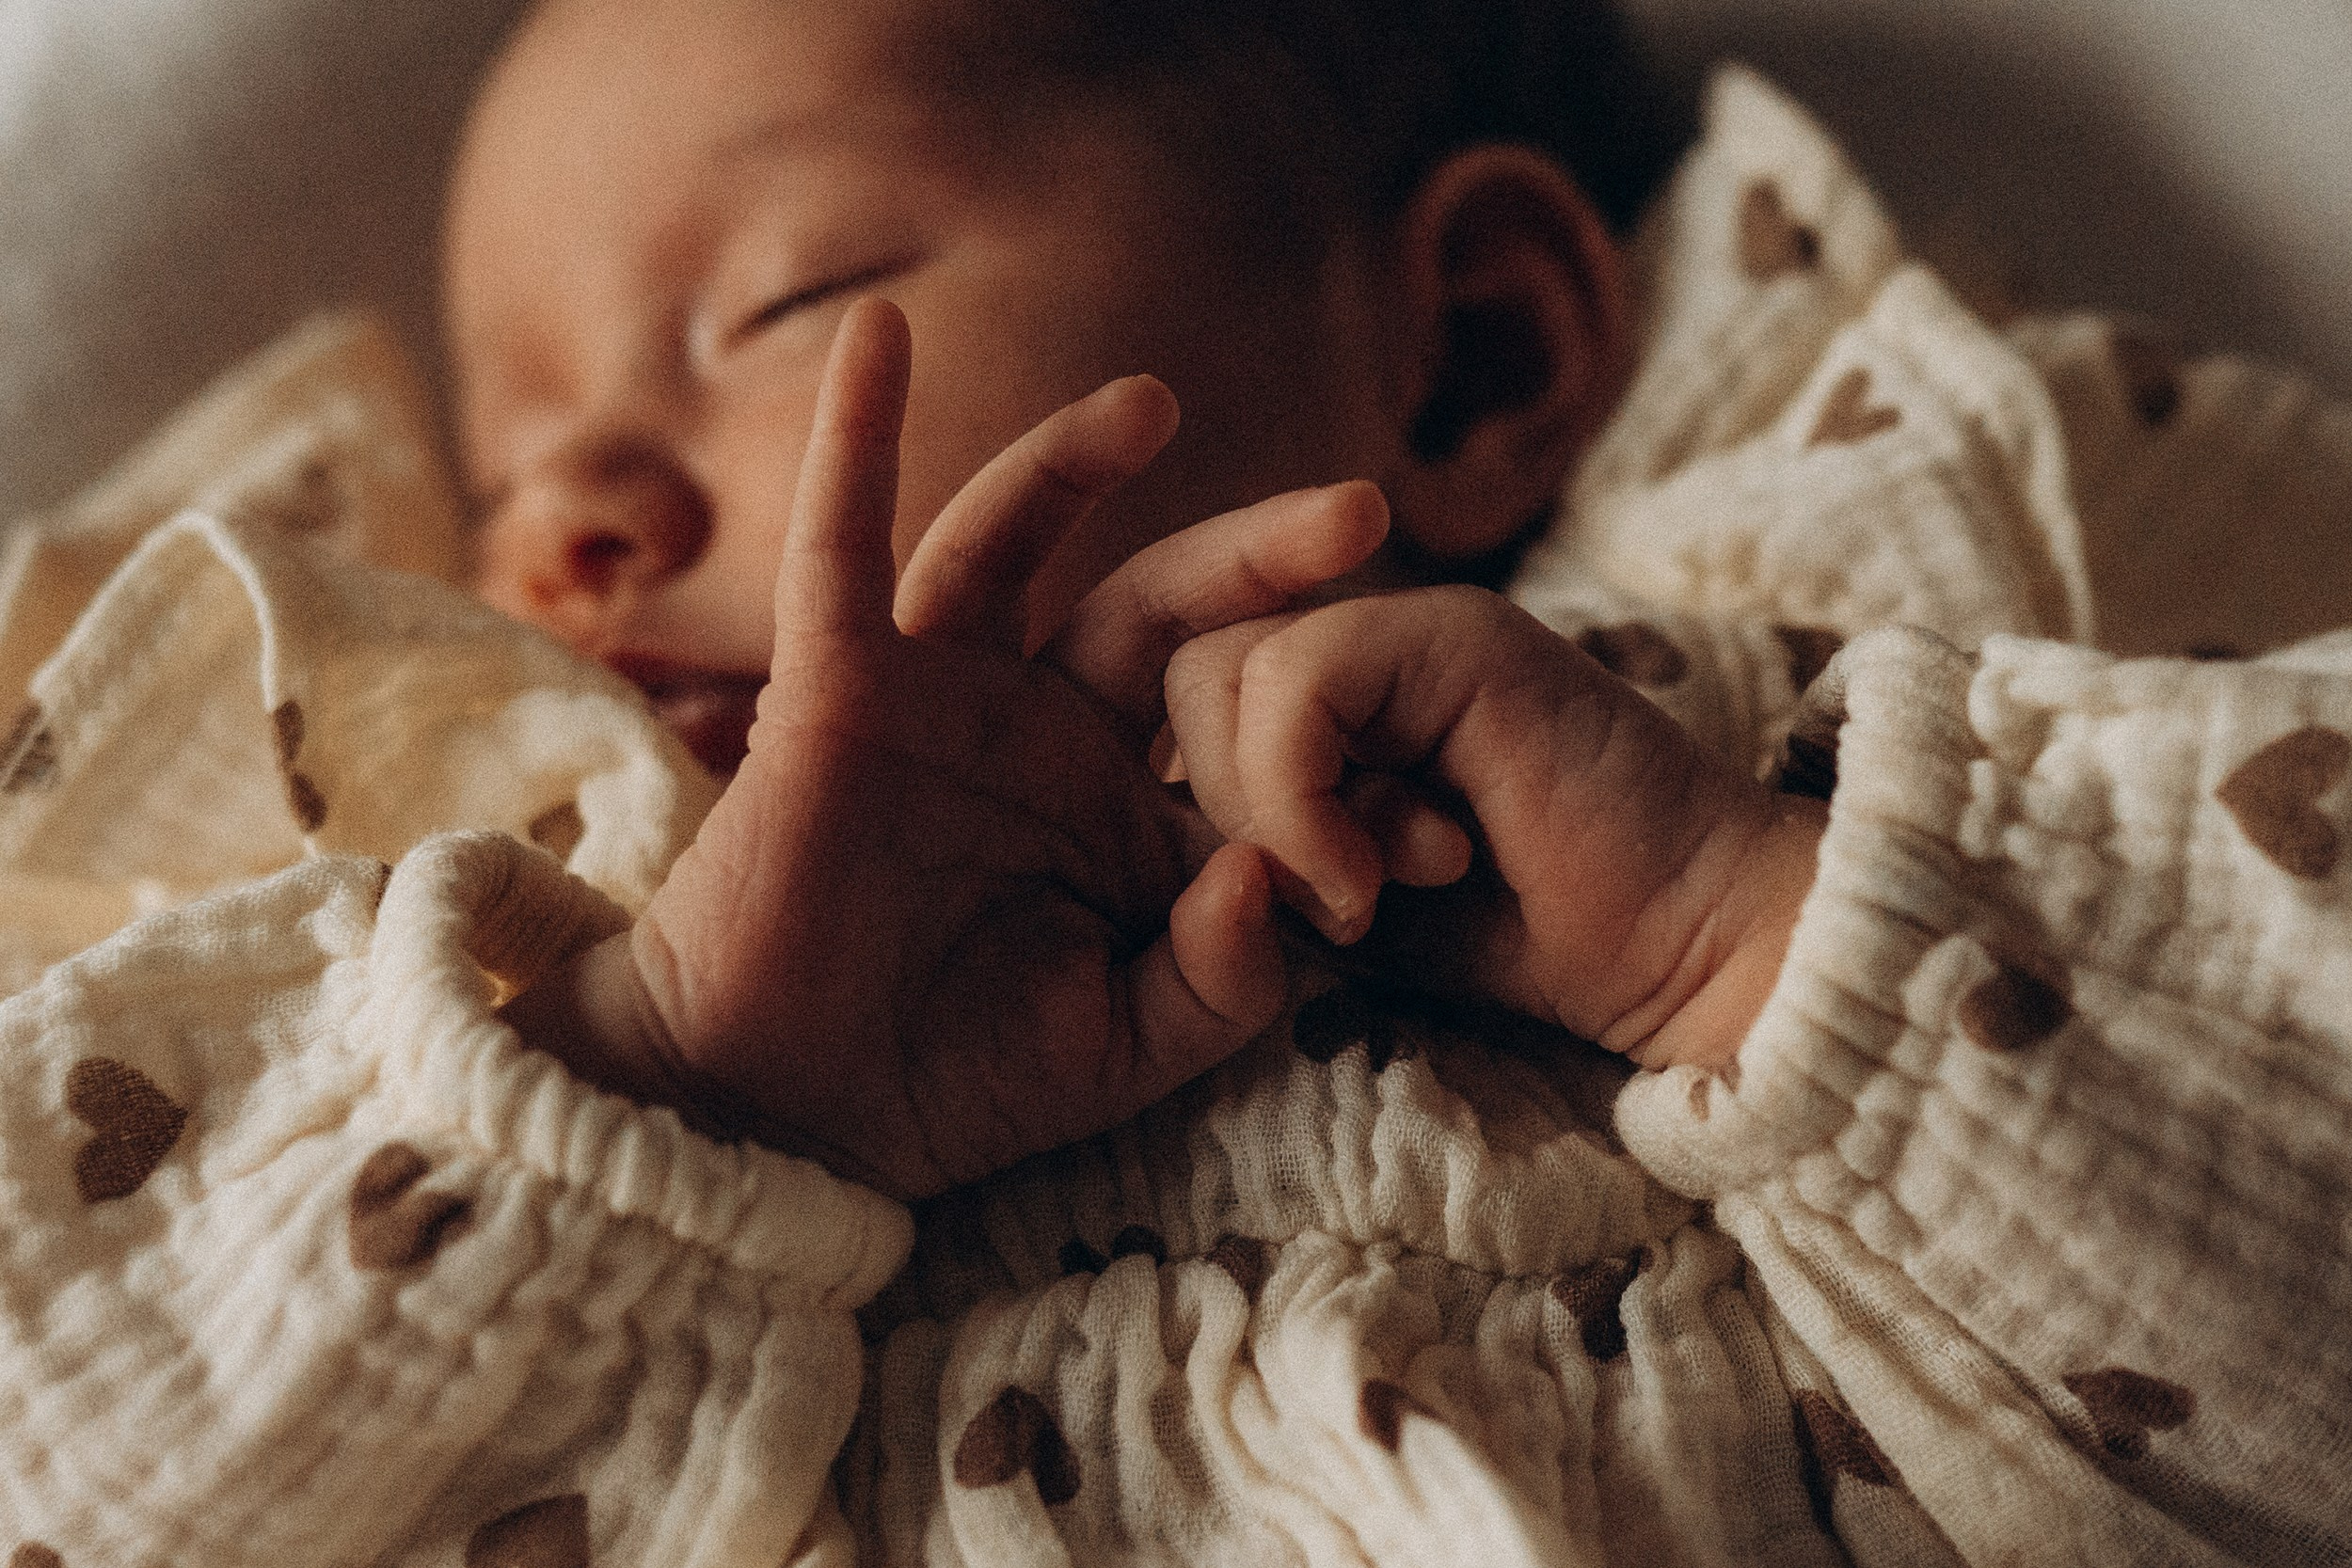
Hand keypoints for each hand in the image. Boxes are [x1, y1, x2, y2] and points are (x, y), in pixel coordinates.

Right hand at [505, 298, 1389, 1196]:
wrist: (785, 1115)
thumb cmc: (952, 1082)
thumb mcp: (1124, 1046)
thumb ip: (1220, 978)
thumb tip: (1278, 873)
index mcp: (1126, 808)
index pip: (1249, 740)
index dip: (1344, 777)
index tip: (1442, 832)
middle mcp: (1042, 729)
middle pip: (1161, 605)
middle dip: (1261, 558)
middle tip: (1365, 516)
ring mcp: (940, 697)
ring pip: (1013, 543)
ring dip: (1073, 460)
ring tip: (1154, 403)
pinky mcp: (837, 688)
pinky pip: (841, 548)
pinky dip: (857, 440)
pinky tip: (881, 338)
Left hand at [1164, 585, 1824, 1071]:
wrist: (1687, 949)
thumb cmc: (1528, 940)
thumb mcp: (1347, 905)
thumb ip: (1260, 858)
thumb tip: (1183, 848)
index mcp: (1337, 699)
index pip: (1190, 694)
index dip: (1192, 785)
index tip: (1276, 894)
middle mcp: (1366, 645)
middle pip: (1182, 670)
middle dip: (1218, 802)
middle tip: (1327, 898)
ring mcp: (1412, 629)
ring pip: (1220, 667)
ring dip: (1263, 810)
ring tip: (1361, 893)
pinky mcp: (1458, 637)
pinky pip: (1298, 681)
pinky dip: (1299, 799)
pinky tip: (1371, 879)